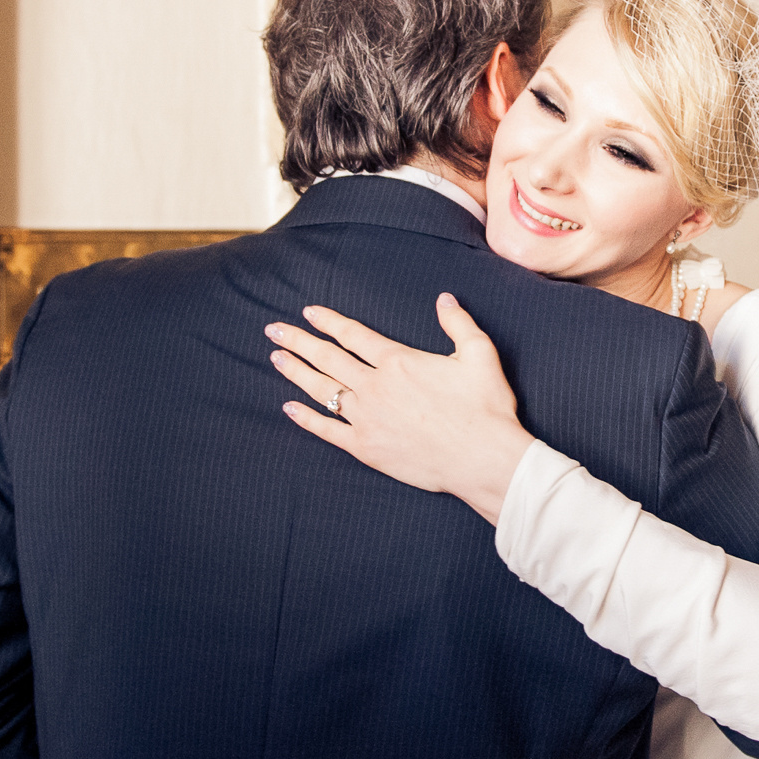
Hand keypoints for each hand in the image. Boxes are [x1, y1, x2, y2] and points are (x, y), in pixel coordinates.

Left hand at [266, 294, 533, 522]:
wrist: (482, 460)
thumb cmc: (485, 408)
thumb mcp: (480, 355)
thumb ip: (458, 323)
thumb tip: (444, 299)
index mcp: (399, 362)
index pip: (353, 335)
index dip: (328, 321)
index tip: (308, 312)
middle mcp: (375, 387)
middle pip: (328, 358)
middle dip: (298, 341)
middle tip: (273, 330)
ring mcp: (367, 419)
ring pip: (322, 391)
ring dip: (296, 373)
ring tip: (277, 359)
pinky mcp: (366, 448)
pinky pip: (327, 430)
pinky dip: (306, 419)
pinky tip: (289, 408)